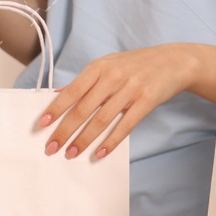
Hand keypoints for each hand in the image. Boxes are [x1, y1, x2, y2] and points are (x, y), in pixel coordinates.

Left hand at [38, 45, 200, 160]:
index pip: (72, 91)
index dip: (55, 109)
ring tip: (70, 153)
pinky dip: (110, 142)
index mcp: (99, 67)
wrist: (173, 61)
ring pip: (101, 120)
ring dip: (83, 140)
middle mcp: (112, 77)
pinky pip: (124, 126)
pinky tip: (99, 153)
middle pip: (83, 109)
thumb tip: (58, 94)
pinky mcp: (146, 102)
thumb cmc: (136, 64)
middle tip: (51, 148)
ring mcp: (130, 90)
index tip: (41, 125)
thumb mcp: (109, 64)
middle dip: (64, 131)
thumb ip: (86, 80)